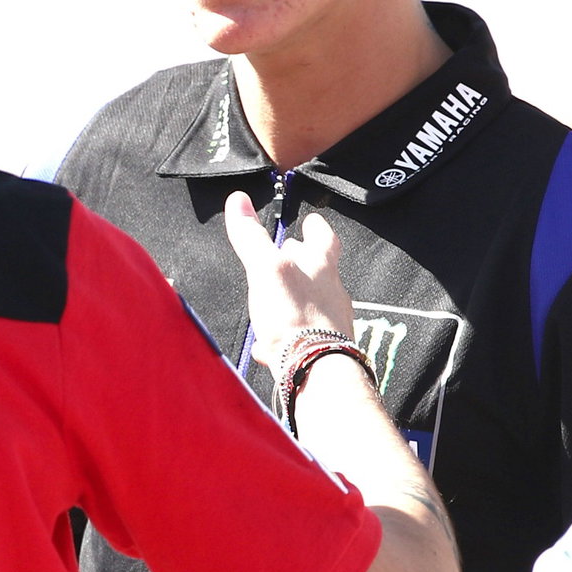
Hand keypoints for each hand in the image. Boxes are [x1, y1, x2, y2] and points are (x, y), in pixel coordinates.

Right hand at [223, 192, 356, 371]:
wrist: (316, 371)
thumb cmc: (296, 317)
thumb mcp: (265, 269)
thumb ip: (251, 237)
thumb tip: (239, 200)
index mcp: (322, 266)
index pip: (324, 237)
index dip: (316, 226)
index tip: (311, 219)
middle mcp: (332, 292)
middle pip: (320, 271)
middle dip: (304, 263)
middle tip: (290, 257)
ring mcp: (330, 323)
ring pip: (311, 303)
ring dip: (294, 298)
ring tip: (273, 299)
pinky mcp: (322, 349)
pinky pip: (303, 337)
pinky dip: (286, 334)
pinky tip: (269, 344)